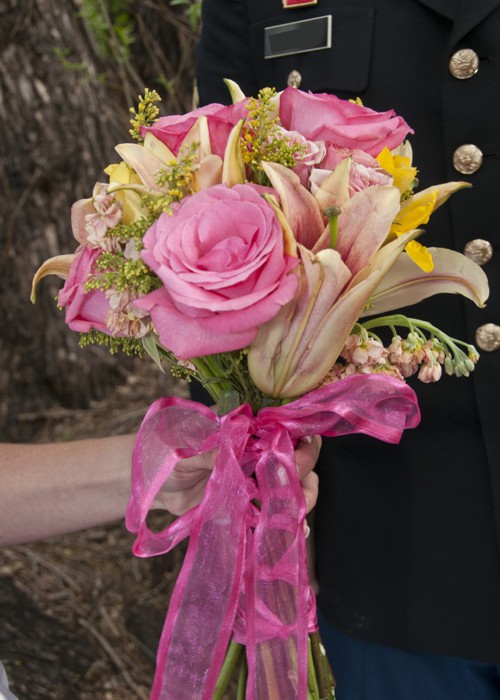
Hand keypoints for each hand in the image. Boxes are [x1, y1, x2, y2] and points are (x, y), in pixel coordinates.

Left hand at [154, 435, 320, 516]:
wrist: (143, 482)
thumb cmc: (163, 450)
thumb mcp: (188, 444)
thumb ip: (216, 449)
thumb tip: (241, 453)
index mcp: (247, 427)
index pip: (286, 429)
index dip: (299, 441)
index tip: (299, 455)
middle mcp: (255, 451)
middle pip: (296, 459)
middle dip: (303, 474)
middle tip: (295, 492)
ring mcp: (251, 479)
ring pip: (289, 487)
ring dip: (299, 501)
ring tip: (297, 518)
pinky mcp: (242, 505)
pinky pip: (269, 513)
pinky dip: (283, 523)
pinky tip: (293, 532)